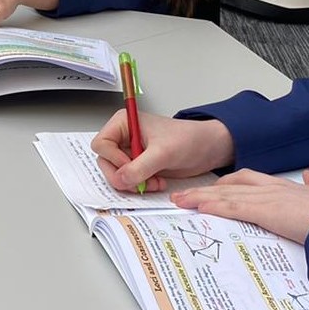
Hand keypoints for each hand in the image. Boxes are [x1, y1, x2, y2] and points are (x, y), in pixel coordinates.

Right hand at [91, 111, 235, 192]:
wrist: (208, 149)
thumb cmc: (189, 139)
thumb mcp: (163, 153)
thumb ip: (140, 167)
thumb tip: (120, 179)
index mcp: (124, 123)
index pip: (101, 144)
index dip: (113, 159)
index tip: (130, 165)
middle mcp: (124, 137)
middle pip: (105, 162)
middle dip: (123, 175)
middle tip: (140, 181)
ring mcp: (130, 153)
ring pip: (116, 174)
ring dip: (133, 183)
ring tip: (153, 182)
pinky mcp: (138, 166)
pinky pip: (128, 181)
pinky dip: (140, 186)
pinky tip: (156, 182)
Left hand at [170, 169, 308, 244]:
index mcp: (289, 188)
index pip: (252, 180)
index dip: (230, 183)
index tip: (215, 188)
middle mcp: (275, 189)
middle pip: (232, 184)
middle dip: (207, 190)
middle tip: (186, 195)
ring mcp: (269, 198)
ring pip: (226, 194)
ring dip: (201, 197)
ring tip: (180, 201)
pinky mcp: (266, 211)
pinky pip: (232, 207)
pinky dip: (212, 206)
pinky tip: (196, 207)